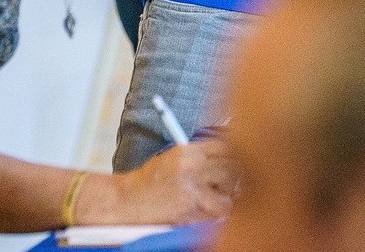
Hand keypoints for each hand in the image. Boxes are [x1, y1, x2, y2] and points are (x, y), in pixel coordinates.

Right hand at [80, 140, 234, 225]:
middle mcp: (192, 167)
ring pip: (228, 196)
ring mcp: (191, 190)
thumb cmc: (149, 181)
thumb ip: (199, 158)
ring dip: (225, 201)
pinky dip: (212, 217)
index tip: (239, 164)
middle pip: (232, 170)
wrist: (126, 201)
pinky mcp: (188, 211)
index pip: (225, 147)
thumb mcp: (173, 158)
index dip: (236, 156)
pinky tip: (202, 213)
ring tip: (213, 202)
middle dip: (234, 180)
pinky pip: (214, 216)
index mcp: (188, 151)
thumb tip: (228, 162)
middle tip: (229, 187)